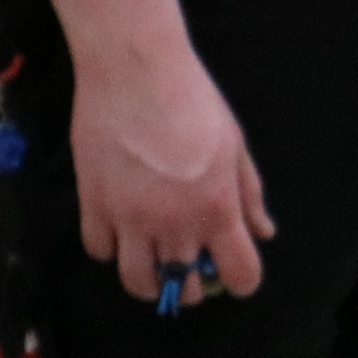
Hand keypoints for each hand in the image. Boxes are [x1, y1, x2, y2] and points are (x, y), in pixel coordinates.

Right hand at [68, 40, 273, 307]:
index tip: (232, 271)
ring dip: (149, 280)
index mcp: (217, 209)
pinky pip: (99, 250)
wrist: (135, 68)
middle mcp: (175, 224)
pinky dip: (110, 248)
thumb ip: (249, 194)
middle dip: (191, 284)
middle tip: (189, 264)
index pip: (240, 274)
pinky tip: (118, 229)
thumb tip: (262, 231)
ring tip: (151, 261)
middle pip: (184, 289)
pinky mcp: (94, 205)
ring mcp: (130, 218)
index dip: (240, 280)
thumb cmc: (191, 98)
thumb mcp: (234, 144)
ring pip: (137, 282)